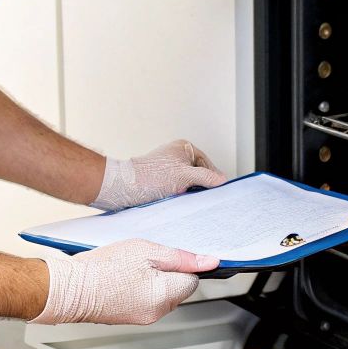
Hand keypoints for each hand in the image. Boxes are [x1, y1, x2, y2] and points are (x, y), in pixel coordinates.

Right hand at [30, 240, 219, 324]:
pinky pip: (146, 300)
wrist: (70, 289)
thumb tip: (210, 262)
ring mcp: (143, 317)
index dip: (183, 264)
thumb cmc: (104, 268)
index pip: (193, 279)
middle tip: (144, 259)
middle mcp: (158, 312)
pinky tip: (123, 278)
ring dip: (153, 280)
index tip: (167, 255)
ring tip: (130, 268)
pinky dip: (140, 289)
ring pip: (162, 294)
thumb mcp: (147, 251)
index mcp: (166, 295)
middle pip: (178, 289)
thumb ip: (181, 258)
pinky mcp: (130, 318)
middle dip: (167, 272)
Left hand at [91, 139, 225, 210]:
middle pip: (199, 175)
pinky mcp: (162, 180)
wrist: (124, 187)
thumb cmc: (150, 177)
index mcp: (185, 147)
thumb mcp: (184, 176)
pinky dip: (180, 195)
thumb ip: (206, 177)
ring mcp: (170, 168)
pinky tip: (176, 200)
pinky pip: (178, 188)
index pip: (208, 165)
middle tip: (198, 197)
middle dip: (199, 187)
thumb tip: (222, 180)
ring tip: (183, 197)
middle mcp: (177, 155)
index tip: (216, 193)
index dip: (213, 180)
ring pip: (189, 183)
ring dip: (188, 193)